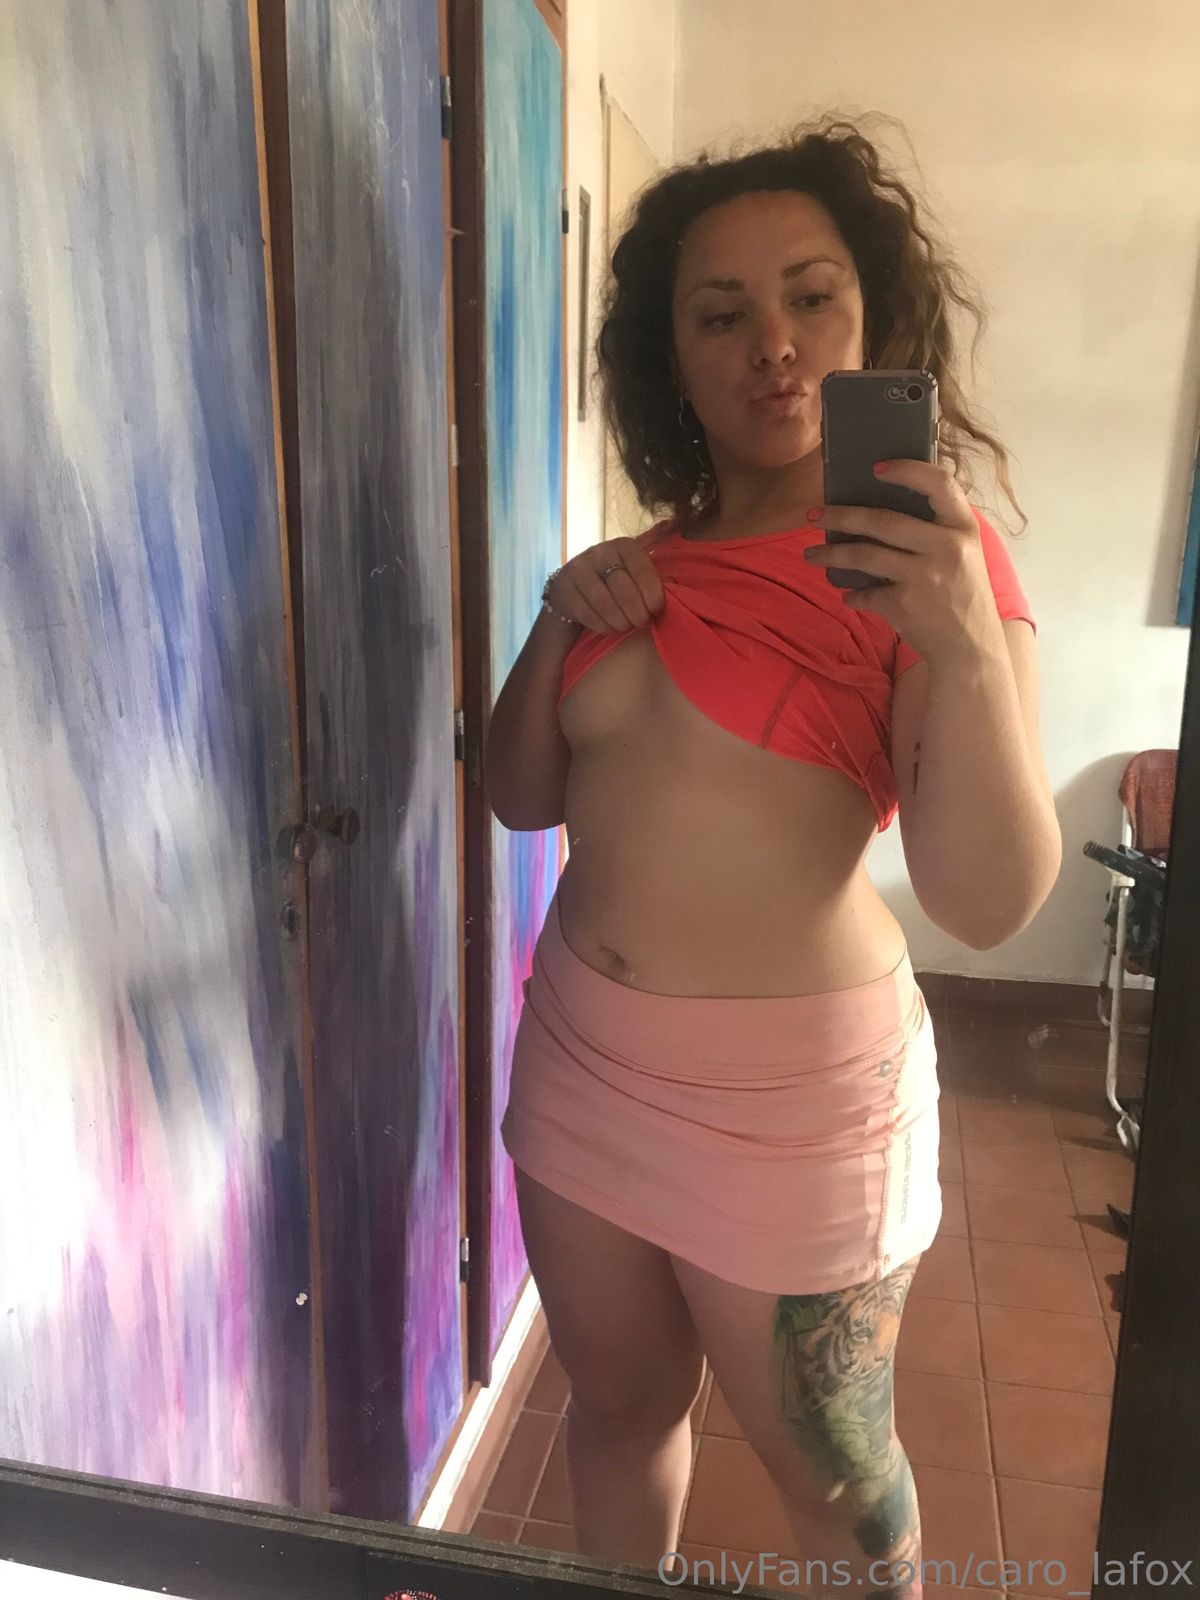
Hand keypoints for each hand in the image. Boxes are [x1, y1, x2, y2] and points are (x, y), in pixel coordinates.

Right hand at [544, 535, 667, 634]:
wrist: (573, 587)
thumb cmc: (615, 582)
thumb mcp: (635, 574)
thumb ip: (654, 579)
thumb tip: (675, 585)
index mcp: (624, 546)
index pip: (643, 569)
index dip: (652, 594)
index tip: (655, 610)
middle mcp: (600, 552)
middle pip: (623, 588)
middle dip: (636, 612)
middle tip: (640, 621)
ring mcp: (579, 568)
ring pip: (604, 603)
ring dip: (619, 621)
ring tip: (625, 626)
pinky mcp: (565, 588)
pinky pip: (588, 613)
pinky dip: (602, 625)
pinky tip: (609, 627)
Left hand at [802, 460, 1006, 666]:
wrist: (971, 649)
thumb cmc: (962, 596)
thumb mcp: (964, 555)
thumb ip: (935, 532)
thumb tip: (878, 515)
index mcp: (964, 529)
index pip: (940, 484)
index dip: (908, 470)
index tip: (876, 468)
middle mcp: (946, 548)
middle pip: (883, 520)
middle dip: (840, 515)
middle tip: (812, 514)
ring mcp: (924, 576)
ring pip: (864, 554)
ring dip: (830, 553)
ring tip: (810, 553)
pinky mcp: (904, 604)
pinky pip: (866, 593)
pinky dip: (853, 595)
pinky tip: (848, 595)